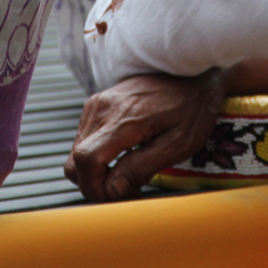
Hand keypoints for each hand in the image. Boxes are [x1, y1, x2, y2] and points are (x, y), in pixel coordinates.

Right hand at [64, 69, 226, 202]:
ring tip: (127, 172)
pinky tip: (122, 156)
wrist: (192, 70)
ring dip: (96, 172)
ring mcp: (96, 105)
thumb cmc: (192, 106)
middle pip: (75, 162)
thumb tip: (113, 190)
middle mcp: (101, 109)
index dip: (95, 188)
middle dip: (94, 185)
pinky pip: (84, 140)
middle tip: (126, 189)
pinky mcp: (97, 105)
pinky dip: (97, 157)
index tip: (118, 197)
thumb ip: (143, 167)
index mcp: (122, 119)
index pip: (86, 161)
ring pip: (77, 153)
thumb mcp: (179, 143)